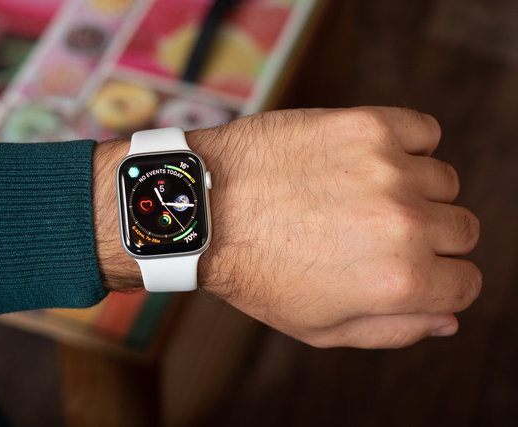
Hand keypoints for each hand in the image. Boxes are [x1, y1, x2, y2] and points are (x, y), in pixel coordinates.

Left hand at [93, 107, 480, 348]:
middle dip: (428, 239)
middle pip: (462, 230)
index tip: (414, 269)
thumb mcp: (319, 327)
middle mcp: (406, 225)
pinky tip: (369, 159)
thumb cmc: (256, 271)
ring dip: (414, 191)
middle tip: (377, 233)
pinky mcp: (367, 126)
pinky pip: (425, 130)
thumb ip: (393, 330)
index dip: (441, 281)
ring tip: (360, 196)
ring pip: (445, 181)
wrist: (205, 207)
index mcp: (400, 282)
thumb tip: (448, 320)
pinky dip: (408, 144)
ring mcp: (389, 169)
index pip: (466, 282)